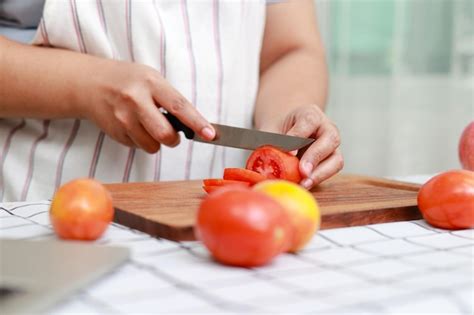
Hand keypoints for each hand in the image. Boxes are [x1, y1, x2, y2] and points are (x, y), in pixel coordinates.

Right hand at [79, 59, 214, 152]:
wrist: (90, 83)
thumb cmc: (128, 80)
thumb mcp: (151, 78)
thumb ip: (170, 99)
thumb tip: (194, 125)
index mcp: (151, 83)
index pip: (179, 107)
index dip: (197, 123)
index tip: (211, 134)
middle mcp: (135, 100)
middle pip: (165, 134)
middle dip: (173, 139)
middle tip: (171, 133)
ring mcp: (123, 118)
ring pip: (152, 146)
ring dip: (156, 141)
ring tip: (147, 124)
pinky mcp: (115, 132)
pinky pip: (138, 147)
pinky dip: (141, 140)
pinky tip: (133, 125)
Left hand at [264, 104, 342, 188]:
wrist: (285, 134)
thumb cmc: (278, 132)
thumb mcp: (269, 133)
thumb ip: (267, 145)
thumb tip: (262, 164)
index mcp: (310, 114)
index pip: (309, 121)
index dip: (300, 136)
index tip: (289, 152)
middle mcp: (326, 127)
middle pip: (330, 138)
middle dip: (315, 156)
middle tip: (302, 171)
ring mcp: (332, 146)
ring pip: (336, 158)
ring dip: (321, 173)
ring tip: (304, 183)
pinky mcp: (332, 161)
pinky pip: (331, 171)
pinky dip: (318, 179)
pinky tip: (304, 185)